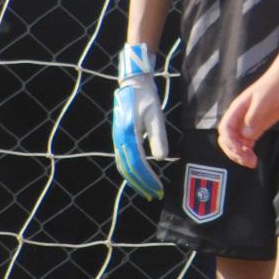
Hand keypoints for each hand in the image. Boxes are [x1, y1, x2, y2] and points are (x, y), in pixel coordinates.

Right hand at [111, 45, 166, 199]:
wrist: (133, 84)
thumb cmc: (146, 98)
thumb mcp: (156, 116)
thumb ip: (158, 137)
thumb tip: (160, 159)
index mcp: (127, 135)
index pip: (138, 164)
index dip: (147, 179)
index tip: (157, 189)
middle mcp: (119, 139)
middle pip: (129, 169)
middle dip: (141, 183)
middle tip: (154, 194)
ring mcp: (118, 139)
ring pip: (124, 165)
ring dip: (135, 179)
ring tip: (147, 189)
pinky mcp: (120, 137)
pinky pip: (123, 159)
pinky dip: (131, 170)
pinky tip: (140, 175)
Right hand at [216, 65, 278, 167]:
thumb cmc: (273, 87)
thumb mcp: (264, 100)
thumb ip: (254, 117)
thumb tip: (246, 134)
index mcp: (237, 110)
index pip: (225, 129)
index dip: (229, 142)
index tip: (241, 150)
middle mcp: (239, 118)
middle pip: (227, 139)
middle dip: (233, 152)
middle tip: (247, 160)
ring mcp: (248, 123)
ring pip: (237, 143)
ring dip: (241, 155)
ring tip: (252, 163)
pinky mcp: (257, 127)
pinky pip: (247, 143)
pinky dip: (248, 152)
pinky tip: (254, 158)